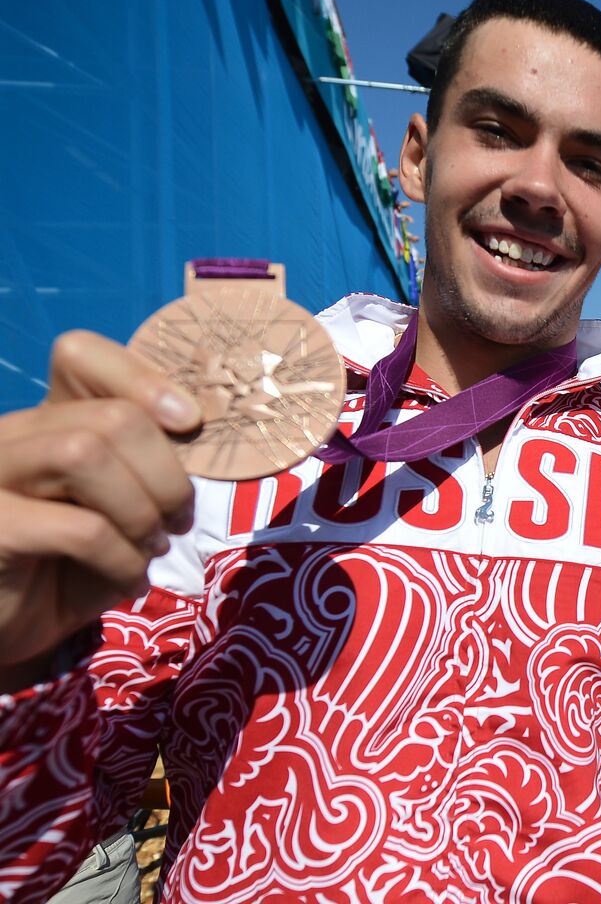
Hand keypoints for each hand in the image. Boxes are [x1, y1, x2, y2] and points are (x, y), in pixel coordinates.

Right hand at [0, 332, 200, 676]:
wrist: (12, 630)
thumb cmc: (74, 566)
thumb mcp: (119, 507)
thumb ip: (145, 464)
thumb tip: (198, 430)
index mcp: (45, 420)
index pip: (80, 354)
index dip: (141, 377)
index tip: (189, 421)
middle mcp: (9, 435)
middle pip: (110, 416)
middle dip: (166, 473)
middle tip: (178, 520)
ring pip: (84, 453)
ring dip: (141, 509)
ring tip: (152, 547)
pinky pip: (79, 527)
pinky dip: (123, 557)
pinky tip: (129, 580)